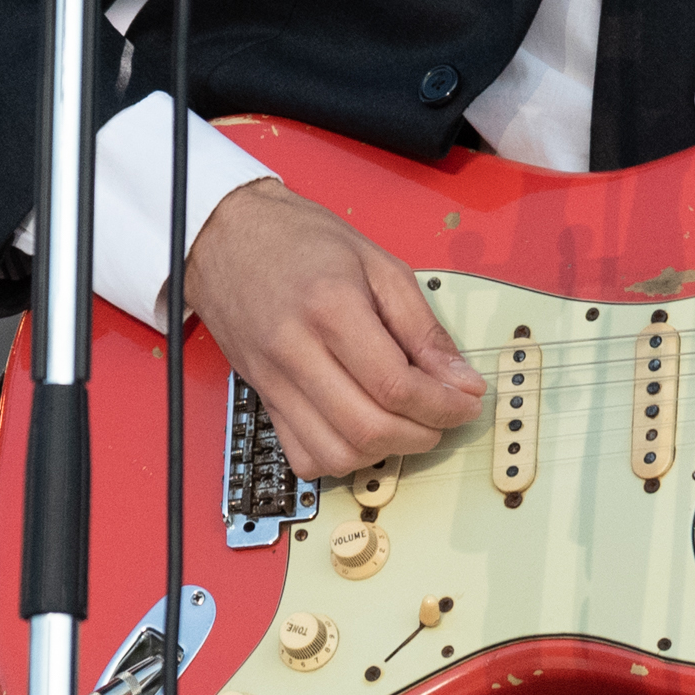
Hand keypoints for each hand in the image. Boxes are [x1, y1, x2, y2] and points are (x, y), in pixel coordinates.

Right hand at [179, 179, 485, 478]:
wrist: (227, 236)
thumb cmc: (302, 240)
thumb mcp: (379, 264)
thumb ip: (422, 327)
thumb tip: (460, 379)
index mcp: (331, 308)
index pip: (394, 384)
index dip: (442, 404)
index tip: (467, 401)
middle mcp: (296, 350)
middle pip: (367, 427)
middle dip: (423, 433)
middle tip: (445, 415)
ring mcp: (272, 380)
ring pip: (335, 453)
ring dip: (384, 451)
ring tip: (409, 423)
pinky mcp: (261, 398)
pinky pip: (302, 456)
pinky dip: (341, 457)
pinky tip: (363, 429)